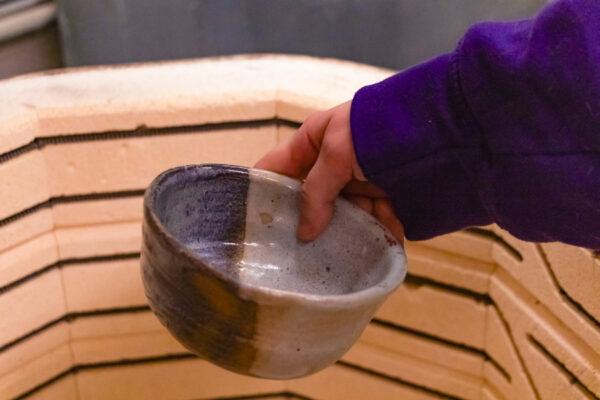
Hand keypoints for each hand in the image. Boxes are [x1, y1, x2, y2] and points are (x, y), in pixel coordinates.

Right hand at [255, 101, 403, 241]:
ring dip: (356, 228)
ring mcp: (360, 182)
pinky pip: (375, 221)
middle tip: (308, 246)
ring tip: (363, 234)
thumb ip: (316, 191)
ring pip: (345, 217)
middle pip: (312, 201)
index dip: (263, 193)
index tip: (256, 226)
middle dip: (315, 222)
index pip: (277, 169)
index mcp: (314, 142)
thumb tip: (304, 232)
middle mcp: (334, 165)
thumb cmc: (379, 127)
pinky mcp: (385, 197)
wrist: (443, 128)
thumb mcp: (338, 151)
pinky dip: (382, 228)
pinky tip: (389, 228)